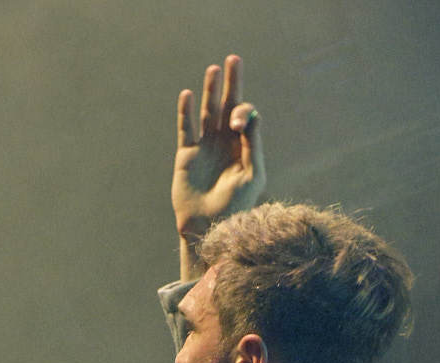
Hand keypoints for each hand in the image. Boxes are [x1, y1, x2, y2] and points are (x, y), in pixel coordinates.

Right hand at [172, 55, 265, 242]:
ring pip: (207, 111)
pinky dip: (185, 112)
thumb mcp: (252, 175)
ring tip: (213, 69)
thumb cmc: (237, 205)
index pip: (245, 116)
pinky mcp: (186, 155)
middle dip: (232, 83)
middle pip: (228, 105)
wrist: (210, 226)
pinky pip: (185, 128)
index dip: (242, 112)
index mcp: (244, 145)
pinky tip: (187, 94)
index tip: (237, 123)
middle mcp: (225, 141)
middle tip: (234, 59)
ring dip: (210, 91)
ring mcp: (205, 146)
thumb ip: (253, 145)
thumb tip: (252, 116)